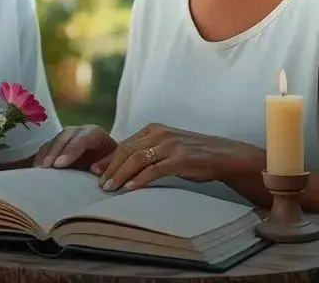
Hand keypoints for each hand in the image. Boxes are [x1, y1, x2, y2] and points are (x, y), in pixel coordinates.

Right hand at [33, 125, 118, 170]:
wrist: (108, 160)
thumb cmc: (112, 163)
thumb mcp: (115, 163)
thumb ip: (107, 165)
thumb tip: (94, 169)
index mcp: (95, 134)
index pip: (82, 139)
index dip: (70, 151)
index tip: (59, 164)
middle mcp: (79, 132)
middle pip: (64, 138)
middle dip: (54, 152)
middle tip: (46, 167)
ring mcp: (66, 137)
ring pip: (53, 142)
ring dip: (45, 155)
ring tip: (39, 170)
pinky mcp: (58, 145)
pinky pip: (46, 149)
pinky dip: (40, 158)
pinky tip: (36, 170)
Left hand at [92, 123, 265, 191]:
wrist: (223, 155)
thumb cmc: (193, 154)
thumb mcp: (167, 147)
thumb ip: (148, 151)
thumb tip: (123, 166)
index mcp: (154, 129)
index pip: (124, 144)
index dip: (108, 159)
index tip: (94, 171)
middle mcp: (159, 134)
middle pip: (126, 150)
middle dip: (110, 168)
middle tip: (98, 184)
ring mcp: (170, 146)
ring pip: (136, 159)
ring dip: (119, 175)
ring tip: (109, 188)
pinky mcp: (180, 159)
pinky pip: (154, 170)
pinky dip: (139, 179)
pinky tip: (129, 188)